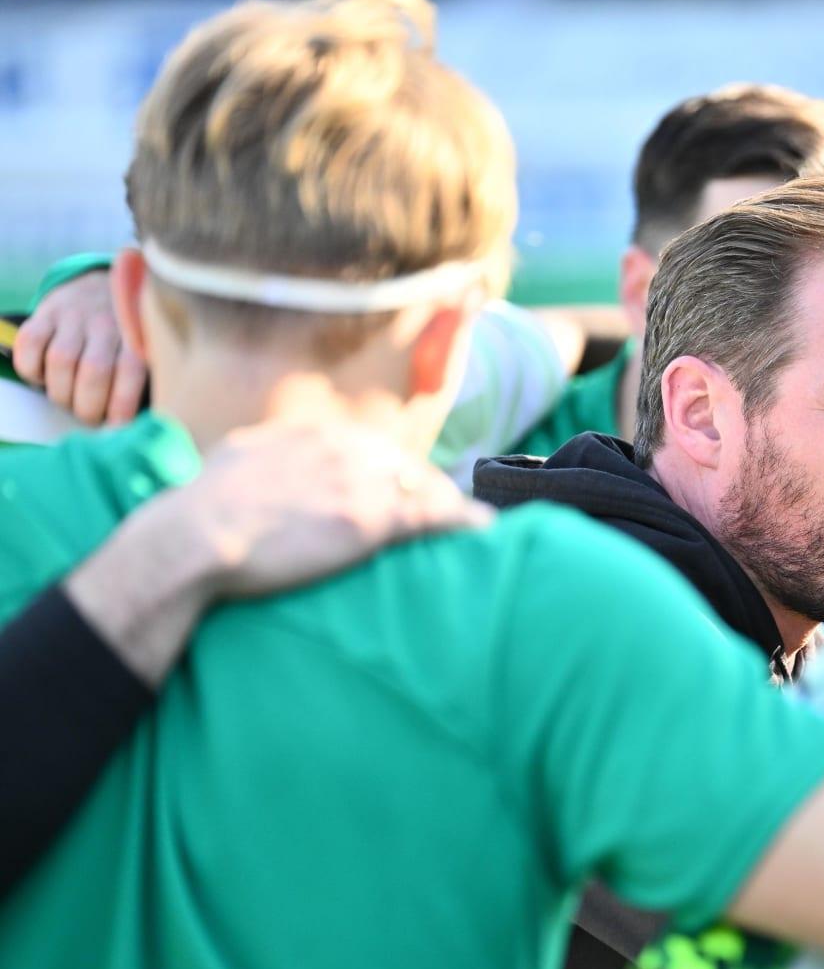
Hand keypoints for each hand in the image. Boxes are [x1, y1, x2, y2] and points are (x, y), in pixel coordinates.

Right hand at [12, 270, 146, 424]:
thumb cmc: (126, 335)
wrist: (98, 286)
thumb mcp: (145, 349)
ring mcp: (74, 316)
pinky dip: (32, 369)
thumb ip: (146, 381)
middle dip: (88, 407)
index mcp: (137, 336)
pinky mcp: (45, 313)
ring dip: (61, 393)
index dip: (121, 407)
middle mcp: (106, 322)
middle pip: (94, 371)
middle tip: (90, 416)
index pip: (130, 373)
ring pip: (62, 361)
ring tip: (68, 401)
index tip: (116, 430)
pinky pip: (30, 343)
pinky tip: (43, 378)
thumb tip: (139, 428)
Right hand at [184, 421, 491, 596]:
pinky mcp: (371, 520)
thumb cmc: (205, 507)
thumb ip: (272, 453)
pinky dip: (462, 521)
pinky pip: (431, 516)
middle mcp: (346, 448)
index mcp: (317, 433)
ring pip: (425, 488)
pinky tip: (482, 528)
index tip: (404, 489)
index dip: (393, 473)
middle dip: (426, 488)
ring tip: (466, 524)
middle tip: (444, 510)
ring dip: (447, 506)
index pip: (375, 449)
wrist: (196, 536)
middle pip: (406, 466)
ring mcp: (361, 481)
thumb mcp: (241, 457)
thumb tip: (270, 458)